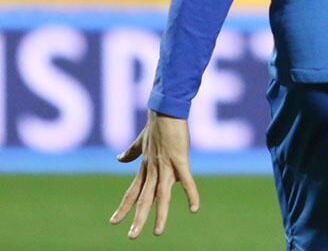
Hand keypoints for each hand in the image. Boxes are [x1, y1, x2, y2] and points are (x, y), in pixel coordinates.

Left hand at [110, 110, 199, 237]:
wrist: (165, 108)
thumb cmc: (156, 124)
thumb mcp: (142, 141)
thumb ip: (131, 152)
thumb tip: (119, 159)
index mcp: (145, 167)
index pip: (132, 192)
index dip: (124, 207)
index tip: (114, 222)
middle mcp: (153, 170)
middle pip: (144, 198)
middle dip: (138, 218)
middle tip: (131, 237)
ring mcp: (166, 166)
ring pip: (161, 195)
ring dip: (159, 214)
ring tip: (157, 232)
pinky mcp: (180, 159)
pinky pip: (186, 181)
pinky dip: (190, 194)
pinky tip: (194, 209)